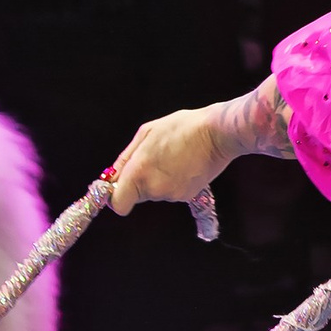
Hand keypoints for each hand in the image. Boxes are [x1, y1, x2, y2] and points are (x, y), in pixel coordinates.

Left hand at [107, 104, 239, 214]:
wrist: (216, 133)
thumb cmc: (181, 128)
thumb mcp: (146, 133)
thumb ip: (126, 157)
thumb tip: (113, 175)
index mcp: (138, 172)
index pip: (118, 203)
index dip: (115, 196)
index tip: (118, 186)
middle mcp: (154, 188)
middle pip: (136, 196)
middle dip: (139, 183)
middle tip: (152, 162)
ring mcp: (172, 194)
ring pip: (155, 193)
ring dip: (158, 180)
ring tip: (172, 159)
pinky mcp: (187, 196)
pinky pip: (172, 192)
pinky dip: (174, 182)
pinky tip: (183, 165)